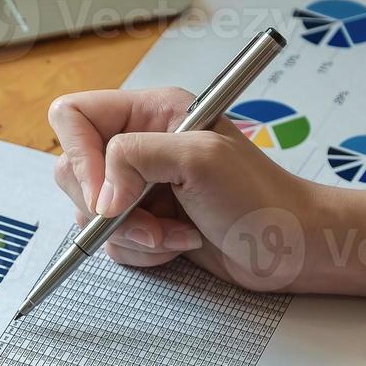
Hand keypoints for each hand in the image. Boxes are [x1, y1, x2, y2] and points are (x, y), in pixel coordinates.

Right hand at [47, 86, 322, 290]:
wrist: (291, 248)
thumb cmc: (261, 198)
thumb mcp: (200, 159)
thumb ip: (136, 159)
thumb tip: (99, 196)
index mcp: (152, 112)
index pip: (73, 116)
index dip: (78, 156)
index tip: (105, 196)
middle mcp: (141, 145)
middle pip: (74, 171)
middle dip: (109, 209)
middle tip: (148, 220)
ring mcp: (141, 187)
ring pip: (91, 215)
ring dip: (131, 235)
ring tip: (177, 235)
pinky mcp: (146, 224)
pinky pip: (112, 243)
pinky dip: (143, 252)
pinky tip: (181, 244)